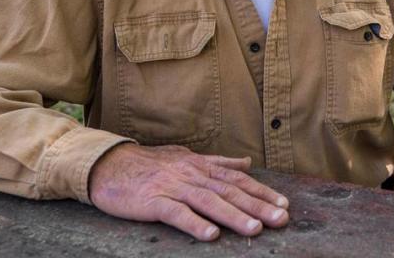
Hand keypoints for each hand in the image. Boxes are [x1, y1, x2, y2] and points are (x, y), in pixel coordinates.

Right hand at [88, 143, 288, 241]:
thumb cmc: (150, 164)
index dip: (262, 192)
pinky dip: (194, 223)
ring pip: (208, 202)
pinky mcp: (153, 201)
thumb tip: (247, 162)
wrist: (109, 164)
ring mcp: (172, 187)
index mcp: (201, 166)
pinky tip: (210, 235)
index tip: (284, 204)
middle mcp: (191, 175)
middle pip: (229, 191)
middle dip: (258, 206)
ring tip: (255, 229)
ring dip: (233, 216)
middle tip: (281, 219)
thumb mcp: (187, 157)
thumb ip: (218, 162)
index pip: (237, 180)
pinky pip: (176, 213)